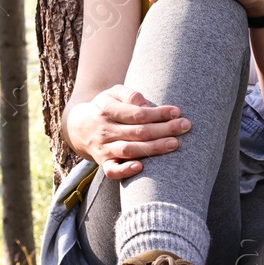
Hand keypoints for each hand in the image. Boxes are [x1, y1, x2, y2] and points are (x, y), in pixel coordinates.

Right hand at [66, 84, 193, 179]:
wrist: (78, 127)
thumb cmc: (105, 107)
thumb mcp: (113, 94)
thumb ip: (130, 95)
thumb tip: (146, 106)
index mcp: (106, 110)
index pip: (136, 113)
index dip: (158, 113)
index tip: (176, 112)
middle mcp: (104, 130)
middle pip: (138, 131)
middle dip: (164, 129)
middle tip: (185, 126)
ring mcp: (103, 148)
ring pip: (129, 150)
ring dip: (153, 148)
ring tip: (174, 144)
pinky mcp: (103, 162)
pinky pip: (112, 170)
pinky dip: (125, 170)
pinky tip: (141, 167)